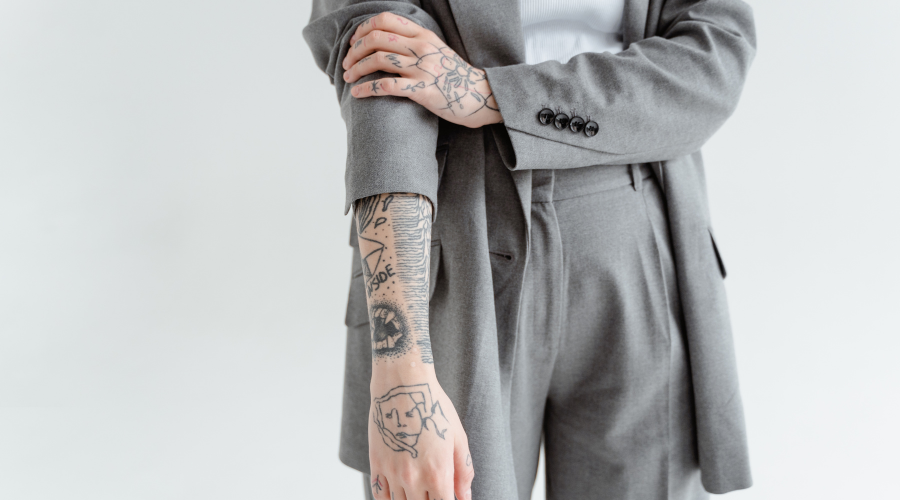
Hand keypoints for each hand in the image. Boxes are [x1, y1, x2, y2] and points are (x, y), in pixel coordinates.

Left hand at [342, 12, 502, 128]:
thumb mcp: (437, 49)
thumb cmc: (455, 76)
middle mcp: (422, 48)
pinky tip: (357, 94)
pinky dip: (366, 89)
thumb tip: (385, 40)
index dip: (363, 29)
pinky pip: (386, 86)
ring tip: (348, 78)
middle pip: (376, 39)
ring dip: (357, 69)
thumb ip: (415, 42)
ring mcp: (422, 69)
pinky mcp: (422, 90)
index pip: (385, 20)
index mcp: (424, 35)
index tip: (354, 43)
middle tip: (346, 63)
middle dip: (354, 50)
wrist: (480, 97)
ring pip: (378, 60)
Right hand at [368, 371, 473, 499]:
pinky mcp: (376, 465)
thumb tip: (465, 498)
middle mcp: (413, 478)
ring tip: (419, 489)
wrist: (403, 386)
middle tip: (434, 490)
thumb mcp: (457, 438)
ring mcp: (392, 473)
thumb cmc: (433, 408)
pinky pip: (379, 496)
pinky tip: (399, 494)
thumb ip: (463, 472)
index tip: (448, 497)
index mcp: (438, 473)